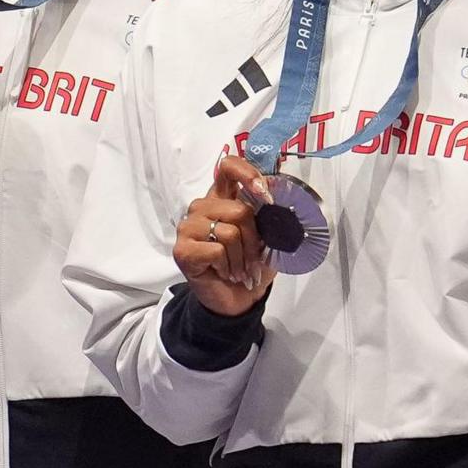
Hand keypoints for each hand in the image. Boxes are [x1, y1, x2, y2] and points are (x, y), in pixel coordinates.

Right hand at [174, 153, 275, 314]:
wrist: (236, 300)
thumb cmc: (249, 266)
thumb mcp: (268, 238)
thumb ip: (271, 216)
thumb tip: (285, 198)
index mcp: (222, 198)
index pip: (228, 167)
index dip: (247, 174)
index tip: (266, 196)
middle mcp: (202, 208)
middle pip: (238, 209)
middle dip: (254, 240)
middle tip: (252, 259)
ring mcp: (188, 227)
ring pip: (229, 232)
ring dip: (241, 257)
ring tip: (238, 269)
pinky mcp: (182, 249)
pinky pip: (217, 250)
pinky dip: (228, 266)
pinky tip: (224, 273)